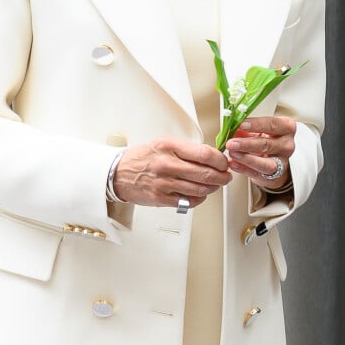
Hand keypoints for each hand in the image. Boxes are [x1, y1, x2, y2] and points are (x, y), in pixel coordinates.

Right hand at [113, 136, 231, 207]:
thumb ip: (186, 148)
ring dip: (213, 188)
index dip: (220, 160)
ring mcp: (164, 184)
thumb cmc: (142, 157)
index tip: (224, 162)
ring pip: (200, 189)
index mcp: (169, 146)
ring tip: (216, 184)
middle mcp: (167, 164)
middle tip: (226, 175)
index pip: (204, 154)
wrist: (119, 174)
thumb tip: (210, 155)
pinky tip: (200, 193)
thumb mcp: (163, 143)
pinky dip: (199, 198)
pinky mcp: (162, 199)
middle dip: (222, 176)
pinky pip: (189, 202)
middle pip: (206, 173)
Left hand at [225, 116, 295, 190]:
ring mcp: (282, 162)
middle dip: (246, 144)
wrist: (275, 158)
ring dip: (246, 158)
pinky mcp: (274, 176)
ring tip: (232, 153)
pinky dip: (244, 169)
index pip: (272, 124)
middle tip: (231, 143)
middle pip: (267, 144)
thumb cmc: (267, 138)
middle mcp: (287, 145)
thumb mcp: (260, 129)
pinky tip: (234, 163)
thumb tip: (233, 128)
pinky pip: (258, 173)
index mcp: (286, 128)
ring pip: (265, 163)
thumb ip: (248, 129)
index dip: (256, 124)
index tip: (241, 125)